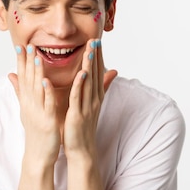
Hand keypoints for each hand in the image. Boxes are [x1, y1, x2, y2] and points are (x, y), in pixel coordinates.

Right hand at [8, 44, 60, 166]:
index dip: (21, 62)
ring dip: (36, 73)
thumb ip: (20, 91)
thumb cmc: (36, 131)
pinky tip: (46, 81)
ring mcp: (37, 112)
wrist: (38, 155)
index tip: (21, 46)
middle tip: (27, 45)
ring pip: (37, 89)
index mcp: (27, 101)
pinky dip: (46, 92)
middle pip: (27, 80)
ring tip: (37, 57)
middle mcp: (30, 104)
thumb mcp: (26, 109)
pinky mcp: (47, 120)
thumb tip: (10, 74)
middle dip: (27, 62)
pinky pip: (47, 104)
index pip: (23, 77)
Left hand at [63, 39, 116, 158]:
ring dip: (89, 66)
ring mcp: (87, 107)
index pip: (98, 73)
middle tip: (95, 40)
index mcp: (96, 96)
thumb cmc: (83, 127)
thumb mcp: (92, 105)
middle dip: (95, 57)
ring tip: (89, 51)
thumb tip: (111, 74)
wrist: (81, 149)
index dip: (98, 57)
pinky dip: (79, 85)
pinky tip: (81, 74)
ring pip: (89, 83)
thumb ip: (99, 89)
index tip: (97, 42)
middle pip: (96, 74)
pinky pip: (78, 97)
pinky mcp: (78, 115)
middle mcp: (94, 99)